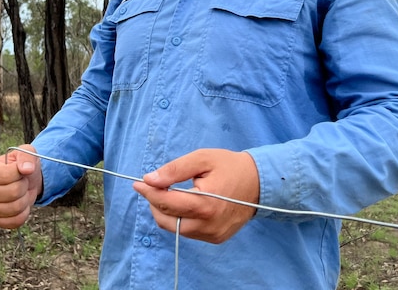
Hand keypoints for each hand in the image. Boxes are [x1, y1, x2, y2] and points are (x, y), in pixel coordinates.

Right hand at [0, 144, 42, 228]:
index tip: (20, 171)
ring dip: (25, 199)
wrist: (23, 181)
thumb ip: (27, 157)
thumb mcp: (25, 153)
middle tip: (22, 183)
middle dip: (24, 186)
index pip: (8, 175)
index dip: (21, 173)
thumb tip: (27, 169)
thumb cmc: (21, 166)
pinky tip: (20, 204)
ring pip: (15, 208)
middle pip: (13, 192)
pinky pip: (15, 221)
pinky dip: (24, 213)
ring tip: (21, 192)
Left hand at [132, 149, 259, 243]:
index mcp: (205, 204)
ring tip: (169, 194)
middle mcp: (208, 225)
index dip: (149, 192)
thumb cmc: (230, 166)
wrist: (259, 182)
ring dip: (166, 213)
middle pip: (167, 220)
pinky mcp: (216, 238)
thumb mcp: (202, 159)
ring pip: (176, 229)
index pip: (167, 202)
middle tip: (154, 187)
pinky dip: (180, 220)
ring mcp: (212, 234)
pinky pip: (189, 232)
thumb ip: (174, 170)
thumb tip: (150, 179)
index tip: (138, 183)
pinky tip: (185, 205)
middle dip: (155, 203)